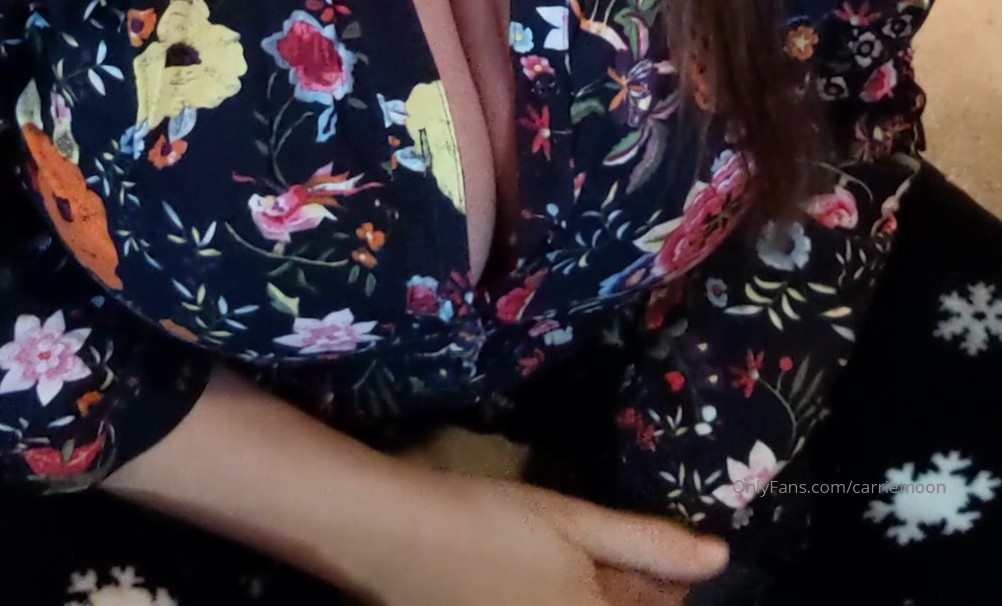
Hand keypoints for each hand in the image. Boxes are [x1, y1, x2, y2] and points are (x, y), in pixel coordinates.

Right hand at [361, 469, 728, 605]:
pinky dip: (565, 599)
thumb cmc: (492, 522)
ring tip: (587, 564)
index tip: (666, 561)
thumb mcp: (574, 521)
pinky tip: (551, 578)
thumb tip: (721, 556)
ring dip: (604, 595)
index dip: (670, 590)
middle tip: (630, 556)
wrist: (399, 538)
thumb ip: (650, 544)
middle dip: (636, 594)